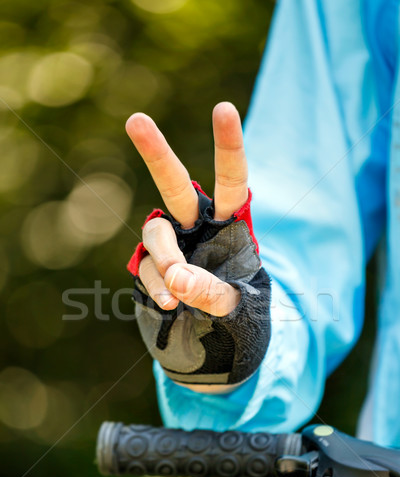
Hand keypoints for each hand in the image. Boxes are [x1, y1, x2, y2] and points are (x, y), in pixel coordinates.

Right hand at [125, 102, 247, 316]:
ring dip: (165, 256)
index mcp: (230, 222)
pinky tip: (170, 304)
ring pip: (155, 230)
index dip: (228, 147)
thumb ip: (213, 292)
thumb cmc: (238, 311)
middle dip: (156, 154)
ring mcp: (171, 243)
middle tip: (135, 120)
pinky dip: (158, 286)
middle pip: (175, 184)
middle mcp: (197, 225)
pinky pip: (148, 268)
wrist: (215, 337)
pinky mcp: (151, 265)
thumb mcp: (239, 305)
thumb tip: (176, 280)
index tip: (223, 108)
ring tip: (178, 289)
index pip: (231, 180)